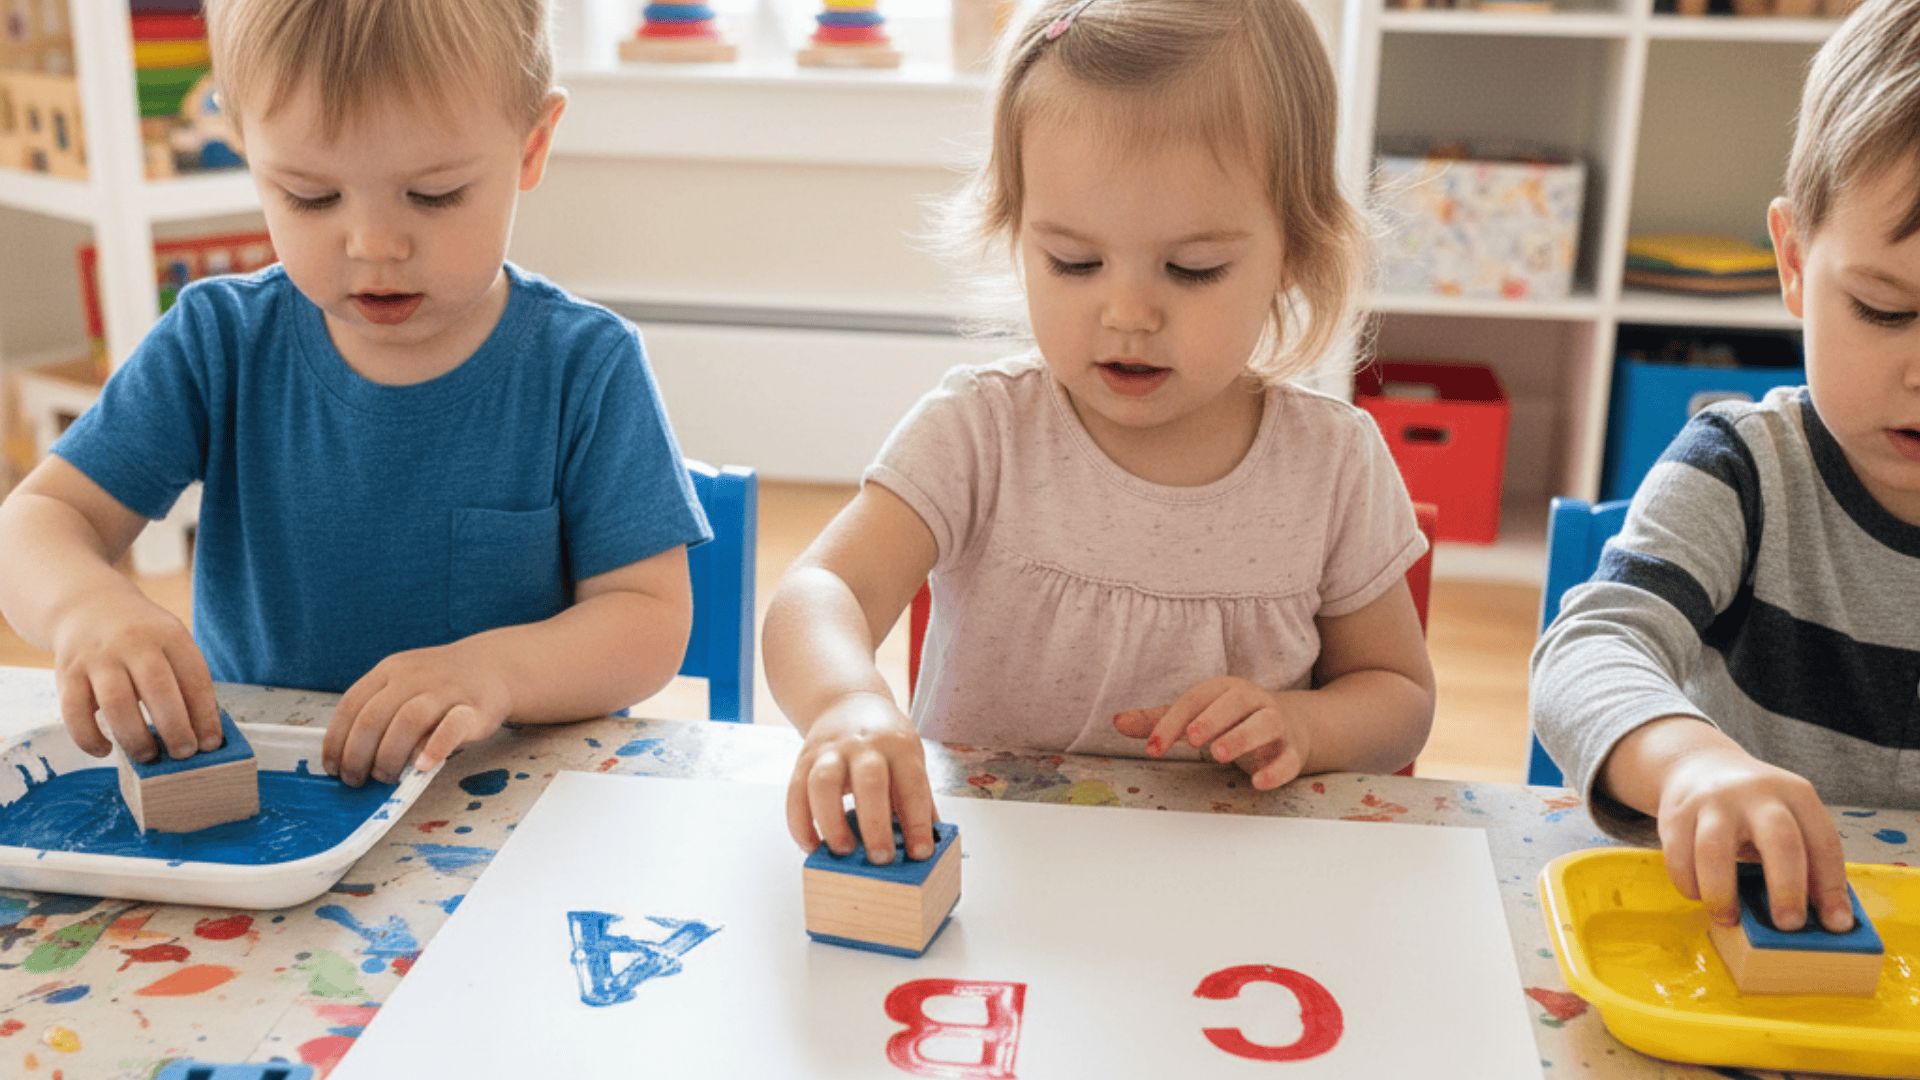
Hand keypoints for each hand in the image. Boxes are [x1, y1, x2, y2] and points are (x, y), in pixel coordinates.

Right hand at [47, 587, 218, 762]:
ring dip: (135, 737)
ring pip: (116, 703)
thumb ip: (184, 679)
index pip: (194, 677)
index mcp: (169, 635)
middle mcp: (133, 643)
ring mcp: (98, 657)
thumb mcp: (171, 641)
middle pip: (158, 689)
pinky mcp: (67, 673)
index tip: (211, 744)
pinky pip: (74, 713)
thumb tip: (202, 734)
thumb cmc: (143, 637)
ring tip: (149, 756)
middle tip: (184, 754)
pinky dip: (88, 738)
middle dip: (175, 728)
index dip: (205, 715)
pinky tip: (105, 750)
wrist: (89, 605)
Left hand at [325, 642, 510, 785]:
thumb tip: (350, 758)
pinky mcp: (475, 707)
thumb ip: (381, 712)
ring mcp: (445, 689)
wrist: (492, 666)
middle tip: (356, 780)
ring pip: (408, 720)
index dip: (336, 740)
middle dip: (358, 756)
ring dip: (389, 756)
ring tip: (386, 777)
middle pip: (375, 716)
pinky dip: (434, 749)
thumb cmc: (440, 686)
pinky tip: (422, 766)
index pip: (352, 705)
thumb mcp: (404, 685)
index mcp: (390, 670)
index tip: (333, 767)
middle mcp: (414, 675)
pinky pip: (452, 727)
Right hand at [786, 691, 935, 864]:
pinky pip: (794, 794)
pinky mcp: (803, 761)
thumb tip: (932, 845)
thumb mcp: (911, 758)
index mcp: (898, 745)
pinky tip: (812, 845)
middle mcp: (863, 745)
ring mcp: (829, 751)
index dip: (917, 821)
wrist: (847, 702)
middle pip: (869, 781)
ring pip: (823, 784)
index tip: (920, 853)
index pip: (912, 785)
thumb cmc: (885, 739)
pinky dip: (800, 824)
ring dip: (831, 822)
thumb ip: (919, 800)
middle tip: (881, 858)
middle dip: (875, 824)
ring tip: (842, 851)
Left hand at [1113, 676, 1309, 790]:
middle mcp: (1253, 701)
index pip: (1195, 700)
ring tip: (1218, 754)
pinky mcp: (1293, 751)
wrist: (1293, 726)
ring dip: (1242, 737)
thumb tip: (1116, 722)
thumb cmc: (1234, 719)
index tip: (1152, 749)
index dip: (1171, 724)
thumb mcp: (1197, 715)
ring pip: (1265, 725)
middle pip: (1235, 703)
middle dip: (1211, 719)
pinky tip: (1259, 783)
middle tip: (1191, 739)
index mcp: (1225, 689)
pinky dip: (1277, 770)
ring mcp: (1277, 725)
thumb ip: (1160, 720)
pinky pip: (1289, 759)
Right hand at [1654, 745, 1852, 932]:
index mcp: (1796, 795)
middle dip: (1787, 889)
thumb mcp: (1786, 817)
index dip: (1832, 887)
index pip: (1823, 843)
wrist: (1699, 766)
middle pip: (1779, 840)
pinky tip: (1698, 894)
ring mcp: (1712, 802)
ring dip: (1722, 894)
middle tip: (1788, 925)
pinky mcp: (1676, 814)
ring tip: (1729, 919)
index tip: (1836, 924)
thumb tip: (1817, 918)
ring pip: (1714, 850)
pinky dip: (1688, 884)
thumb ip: (1802, 858)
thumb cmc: (1752, 808)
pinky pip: (1678, 857)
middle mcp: (1756, 794)